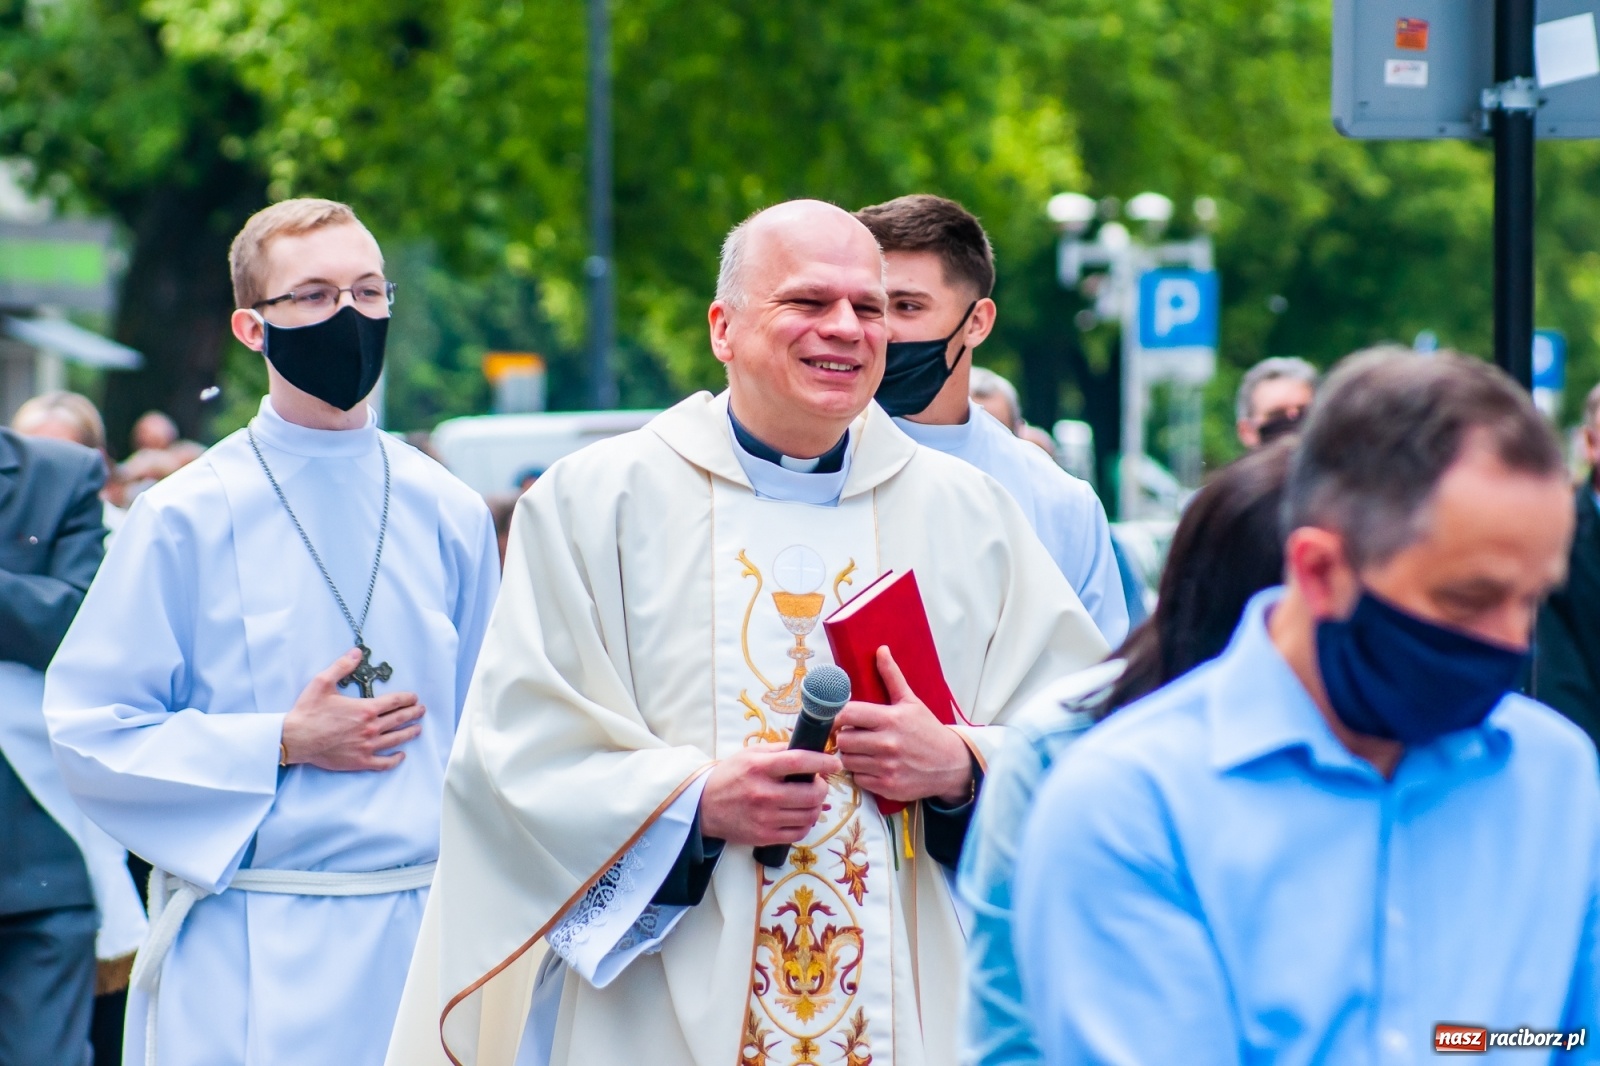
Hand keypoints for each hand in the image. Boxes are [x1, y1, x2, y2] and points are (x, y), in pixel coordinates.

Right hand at [280, 649, 423, 771]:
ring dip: (409, 733)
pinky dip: (395, 759)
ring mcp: (367, 746)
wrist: (295, 739)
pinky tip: (401, 755)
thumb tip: (356, 652)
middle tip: (421, 710)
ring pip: (396, 740)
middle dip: (413, 713)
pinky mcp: (359, 761)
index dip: (407, 699)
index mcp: (365, 709)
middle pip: (399, 720)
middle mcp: (370, 728)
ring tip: (417, 729)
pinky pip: (383, 762)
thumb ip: (342, 666)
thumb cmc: (308, 711)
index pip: (394, 702)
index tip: (414, 698)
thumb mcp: (322, 682)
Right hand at [699, 744, 842, 845]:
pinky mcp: (764, 837)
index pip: (799, 761)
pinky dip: (806, 823)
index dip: (822, 761)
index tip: (835, 762)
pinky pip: (800, 832)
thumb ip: (779, 750)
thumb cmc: (730, 776)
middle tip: (818, 783)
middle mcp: (762, 793)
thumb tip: (810, 748)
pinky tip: (800, 815)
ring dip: (816, 806)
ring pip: (809, 814)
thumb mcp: (750, 754)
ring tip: (809, 799)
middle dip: (822, 787)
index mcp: (758, 767)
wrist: (704, 807)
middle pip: (811, 793)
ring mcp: (764, 818)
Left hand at [835, 646, 971, 804]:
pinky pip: (858, 778)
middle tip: (854, 734)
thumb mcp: (911, 702)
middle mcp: (887, 743)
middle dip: (844, 736)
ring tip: (864, 750)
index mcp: (890, 719)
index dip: (835, 716)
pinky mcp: (887, 785)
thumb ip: (892, 676)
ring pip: (847, 760)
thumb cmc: (927, 731)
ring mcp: (886, 766)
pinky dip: (861, 773)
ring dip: (851, 755)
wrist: (950, 764)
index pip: (846, 714)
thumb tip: (881, 650)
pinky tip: (873, 765)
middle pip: (843, 739)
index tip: (835, 717)